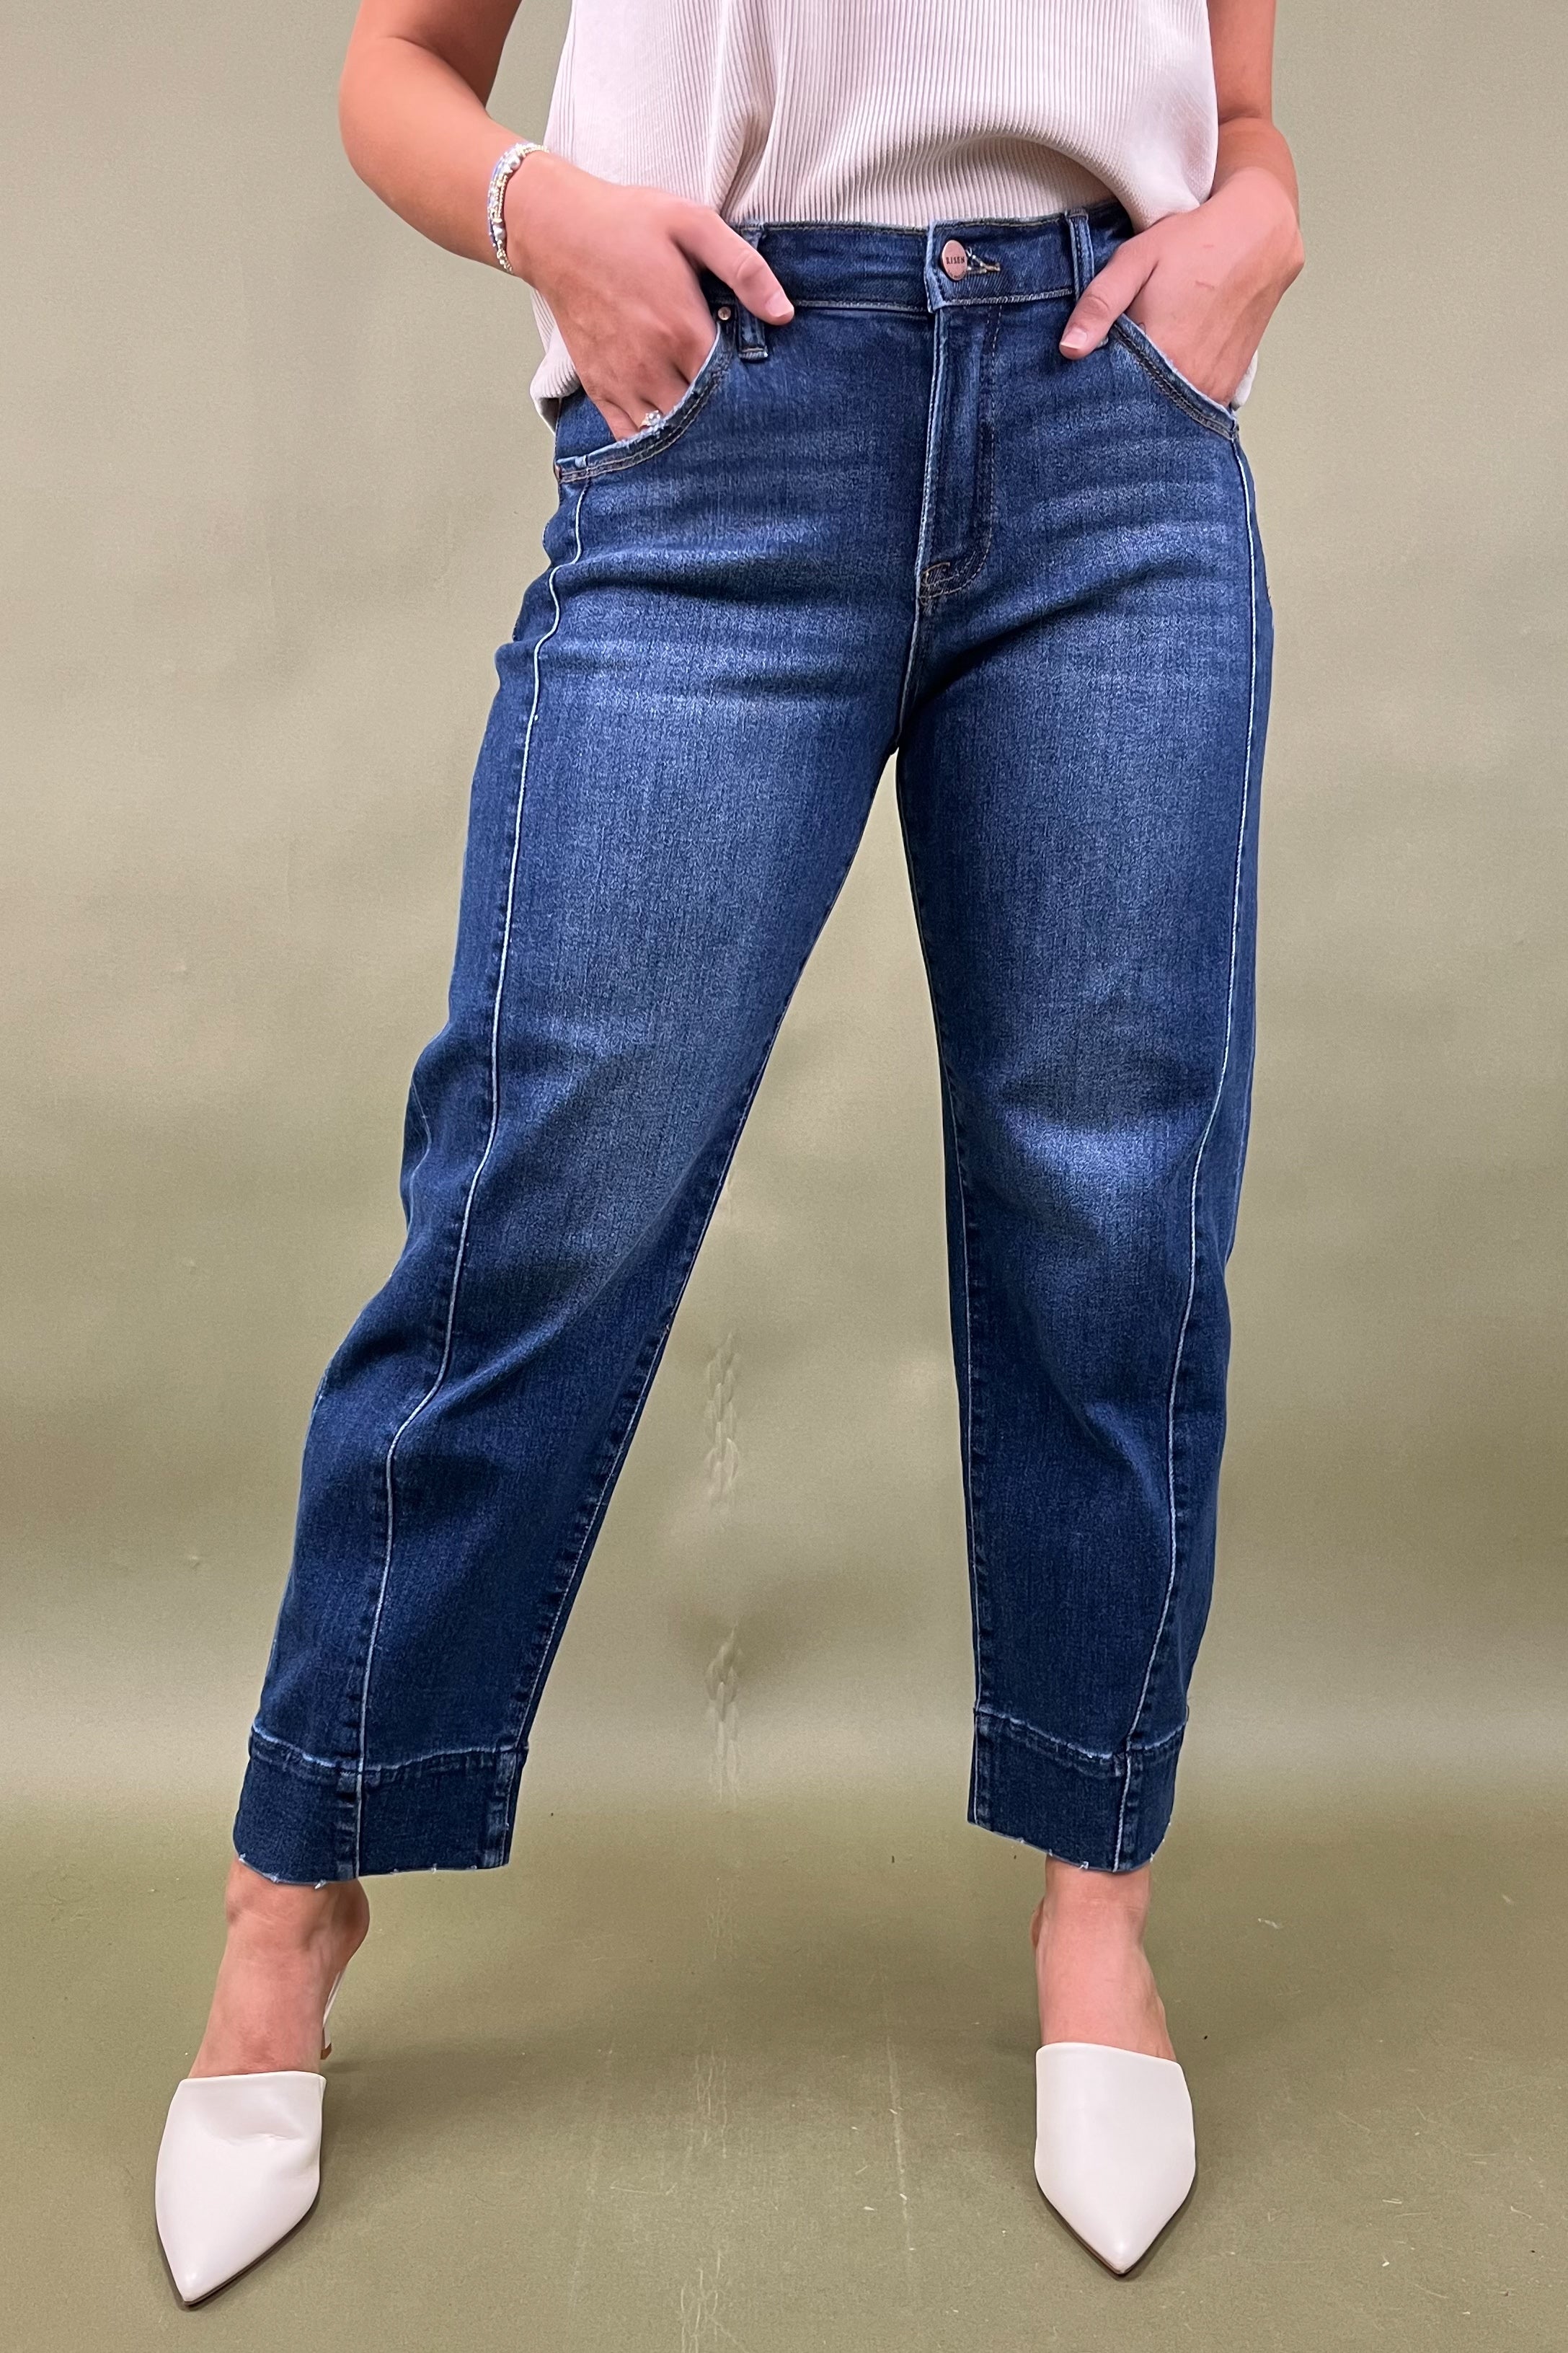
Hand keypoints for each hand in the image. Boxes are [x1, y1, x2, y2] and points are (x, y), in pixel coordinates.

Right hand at [503, 152, 793, 438]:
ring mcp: (622, 382)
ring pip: (668, 433)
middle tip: (744, 412)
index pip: (731, 385)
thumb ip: (744, 268)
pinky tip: (672, 433)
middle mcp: (651, 366)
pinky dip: (652, 442)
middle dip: (724, 416)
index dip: (751, 390)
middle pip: (702, 416)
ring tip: (710, 424)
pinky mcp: (598, 388)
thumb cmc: (628, 222)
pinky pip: (629, 436)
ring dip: (691, 433)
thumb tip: (784, 314)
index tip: (765, 388)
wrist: (556, 230)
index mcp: (682, 329)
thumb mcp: (694, 224)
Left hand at [1059, 166, 1302, 406]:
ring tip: (1137, 377)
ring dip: (1147, 404)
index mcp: (1163, 352)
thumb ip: (1100, 304)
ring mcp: (1213, 389)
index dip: (1093, 392)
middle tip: (1108, 379)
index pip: (1112, 396)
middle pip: (1139, 411)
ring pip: (1166, 415)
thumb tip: (1069, 349)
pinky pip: (1190, 410)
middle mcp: (1191, 380)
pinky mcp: (1228, 389)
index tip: (1081, 385)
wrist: (1260, 236)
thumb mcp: (1136, 260)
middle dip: (1118, 402)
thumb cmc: (1195, 242)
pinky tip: (1163, 380)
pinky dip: (1173, 402)